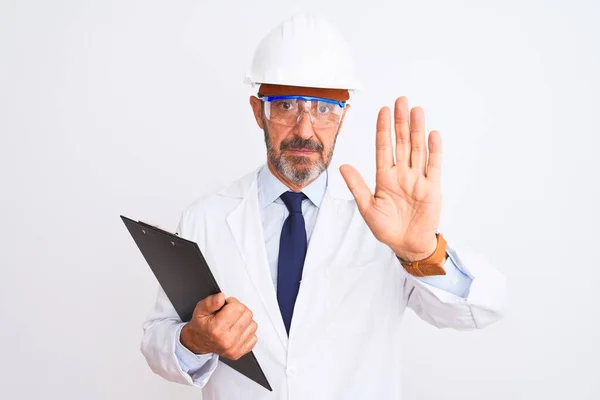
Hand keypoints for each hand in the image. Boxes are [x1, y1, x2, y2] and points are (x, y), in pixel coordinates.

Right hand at [180, 293, 257, 359]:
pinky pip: (254, 337)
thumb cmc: (201, 326)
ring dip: (244, 321)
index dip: (232, 302)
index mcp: (217, 329)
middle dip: (239, 310)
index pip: (238, 308)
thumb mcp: (201, 310)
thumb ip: (211, 302)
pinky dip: (247, 332)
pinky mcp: (239, 353)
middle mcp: (226, 340)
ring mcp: (234, 348)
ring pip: (253, 325)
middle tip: (230, 313)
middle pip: (247, 315)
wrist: (198, 342)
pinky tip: (237, 331)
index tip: (226, 305)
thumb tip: (221, 297)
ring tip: (233, 322)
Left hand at [340, 97, 441, 261]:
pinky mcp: (432, 188)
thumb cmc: (387, 229)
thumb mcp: (367, 208)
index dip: (383, 129)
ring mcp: (417, 179)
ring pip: (417, 149)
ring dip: (417, 129)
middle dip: (401, 122)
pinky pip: (433, 165)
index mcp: (385, 177)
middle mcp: (402, 174)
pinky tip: (432, 134)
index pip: (383, 147)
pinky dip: (434, 150)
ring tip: (416, 110)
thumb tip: (343, 166)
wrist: (407, 245)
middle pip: (402, 142)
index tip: (383, 110)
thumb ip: (357, 186)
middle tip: (401, 100)